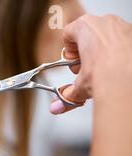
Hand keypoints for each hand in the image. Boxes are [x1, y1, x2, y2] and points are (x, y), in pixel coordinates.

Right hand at [52, 14, 131, 155]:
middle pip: (87, 37)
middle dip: (83, 56)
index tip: (70, 66)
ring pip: (105, 40)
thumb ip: (65, 96)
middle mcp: (105, 23)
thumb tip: (54, 109)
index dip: (66, 52)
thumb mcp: (79, 87)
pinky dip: (117, 58)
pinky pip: (121, 44)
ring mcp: (123, 28)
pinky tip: (115, 73)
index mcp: (85, 28)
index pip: (68, 33)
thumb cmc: (105, 74)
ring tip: (100, 74)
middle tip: (84, 72)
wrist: (130, 75)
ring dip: (100, 57)